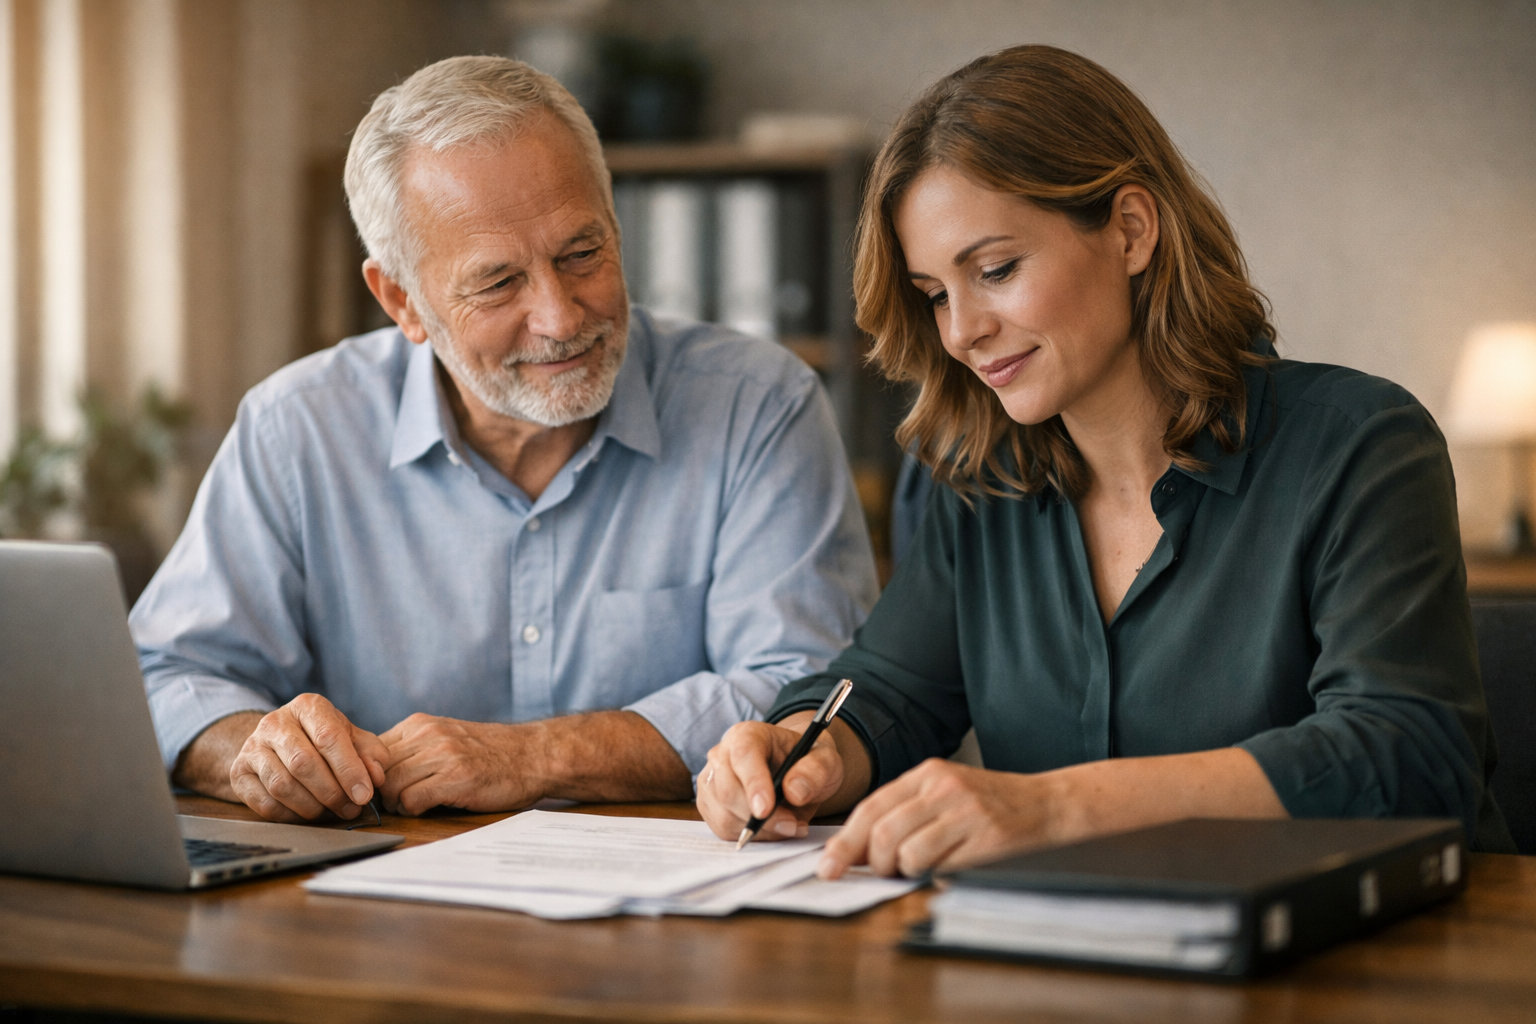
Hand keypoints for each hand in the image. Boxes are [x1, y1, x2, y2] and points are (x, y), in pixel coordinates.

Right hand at [228, 693, 388, 822]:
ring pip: (282, 785)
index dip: (349, 769)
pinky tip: (306, 814)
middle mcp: (275, 722)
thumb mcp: (351, 737)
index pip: (328, 737)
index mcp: (308, 706)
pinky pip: (265, 803)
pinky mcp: (239, 773)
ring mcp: (252, 747)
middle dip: (332, 792)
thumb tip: (376, 776)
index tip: (364, 794)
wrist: (278, 743)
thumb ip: (370, 753)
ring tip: (331, 812)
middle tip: (351, 809)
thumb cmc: (322, 739)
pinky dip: (291, 815)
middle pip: (303, 763)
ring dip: (312, 806)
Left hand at [378, 714, 542, 814]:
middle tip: (397, 803)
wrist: (533, 756)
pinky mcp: (456, 778)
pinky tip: (428, 808)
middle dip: (382, 792)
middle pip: (378, 771)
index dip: (373, 775)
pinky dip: (414, 810)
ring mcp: (443, 754)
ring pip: (391, 787)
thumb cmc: (490, 753)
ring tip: (414, 805)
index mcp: (421, 724)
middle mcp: (429, 735)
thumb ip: (413, 748)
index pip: (372, 751)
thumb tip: (374, 772)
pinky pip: (412, 800)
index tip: (383, 788)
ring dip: (397, 803)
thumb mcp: (446, 737)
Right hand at [696, 719, 844, 842]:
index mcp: (748, 734)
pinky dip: (752, 836)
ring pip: (724, 816)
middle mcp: (722, 754)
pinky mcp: (710, 806)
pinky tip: (773, 827)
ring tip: (789, 824)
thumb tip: (794, 792)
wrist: (797, 771)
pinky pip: (725, 830)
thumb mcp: (826, 761)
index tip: (765, 810)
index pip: (742, 755)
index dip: (753, 783)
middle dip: (761, 818)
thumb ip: (815, 771)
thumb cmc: (808, 761)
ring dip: (760, 830)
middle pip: (727, 791)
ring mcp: (712, 781)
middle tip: (793, 824)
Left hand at [818, 759, 1053, 878]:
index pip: (871, 806)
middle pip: (882, 831)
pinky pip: (936, 863)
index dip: (846, 840)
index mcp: (927, 772)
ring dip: (899, 871)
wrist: (1046, 804)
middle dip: (869, 862)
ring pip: (905, 850)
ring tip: (910, 871)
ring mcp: (963, 809)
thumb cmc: (990, 804)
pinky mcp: (983, 834)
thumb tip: (857, 850)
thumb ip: (905, 813)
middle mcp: (942, 786)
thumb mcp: (945, 794)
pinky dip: (927, 875)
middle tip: (875, 874)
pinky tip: (937, 869)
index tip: (829, 865)